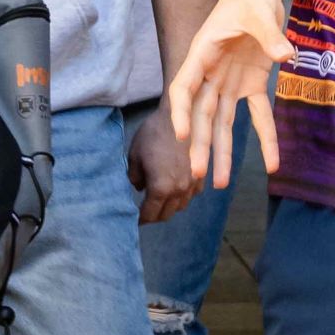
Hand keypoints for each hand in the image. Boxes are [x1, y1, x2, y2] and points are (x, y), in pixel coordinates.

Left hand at [128, 108, 199, 223]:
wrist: (179, 114)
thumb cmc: (152, 133)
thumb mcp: (134, 156)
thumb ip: (134, 178)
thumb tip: (139, 187)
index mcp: (161, 188)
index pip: (149, 214)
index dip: (140, 219)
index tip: (133, 221)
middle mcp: (179, 190)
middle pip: (166, 215)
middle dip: (154, 216)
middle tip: (144, 212)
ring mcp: (193, 184)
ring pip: (180, 207)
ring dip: (169, 207)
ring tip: (159, 201)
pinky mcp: (201, 175)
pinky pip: (192, 195)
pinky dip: (182, 196)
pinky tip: (174, 189)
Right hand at [163, 0, 289, 188]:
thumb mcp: (259, 12)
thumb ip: (270, 35)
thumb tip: (284, 56)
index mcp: (203, 54)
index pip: (184, 89)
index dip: (182, 113)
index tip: (182, 136)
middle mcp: (211, 73)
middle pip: (202, 114)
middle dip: (200, 144)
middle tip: (197, 174)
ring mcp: (230, 82)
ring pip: (222, 122)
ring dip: (221, 151)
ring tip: (217, 183)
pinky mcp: (252, 85)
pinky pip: (258, 115)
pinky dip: (266, 138)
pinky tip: (272, 162)